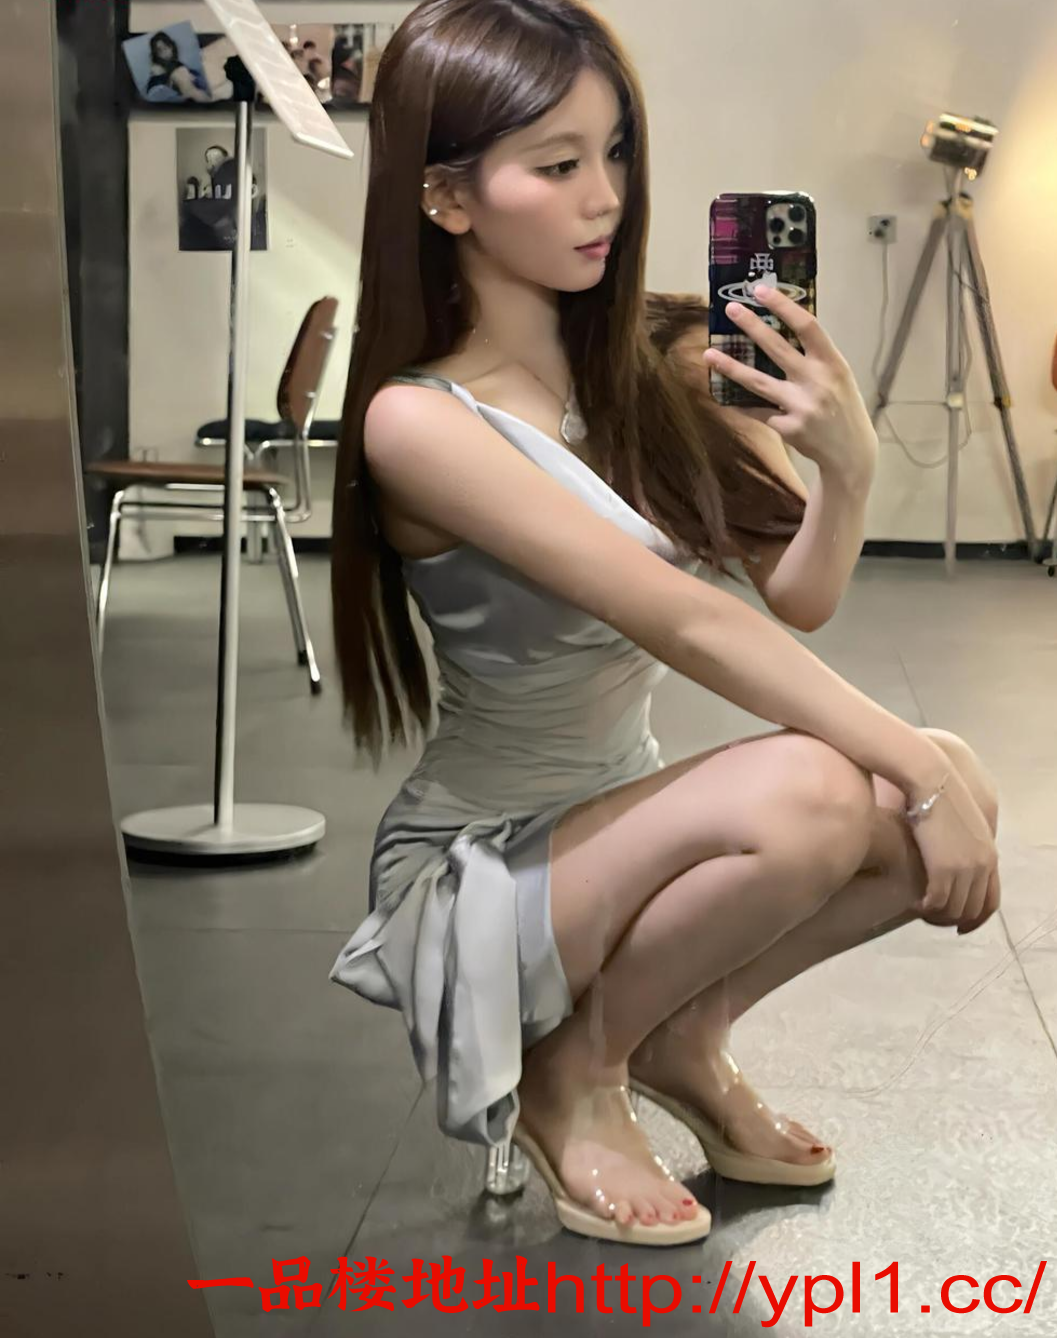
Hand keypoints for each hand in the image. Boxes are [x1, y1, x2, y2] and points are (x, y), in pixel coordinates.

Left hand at [703, 286, 877, 482]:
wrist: (851, 452)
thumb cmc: (842, 406)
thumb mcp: (838, 376)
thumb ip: (815, 357)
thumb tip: (778, 330)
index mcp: (833, 363)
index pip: (807, 327)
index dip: (783, 306)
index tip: (762, 291)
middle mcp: (817, 382)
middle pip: (777, 348)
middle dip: (752, 326)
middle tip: (730, 309)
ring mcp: (801, 407)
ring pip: (758, 382)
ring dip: (731, 367)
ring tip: (708, 354)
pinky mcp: (788, 429)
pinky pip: (757, 412)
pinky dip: (739, 405)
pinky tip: (722, 398)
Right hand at [906, 766, 999, 933]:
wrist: (932, 783)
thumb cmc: (940, 796)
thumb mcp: (962, 824)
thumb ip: (964, 845)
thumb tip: (952, 861)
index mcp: (990, 855)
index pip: (991, 901)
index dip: (976, 919)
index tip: (960, 928)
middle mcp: (983, 866)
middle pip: (972, 910)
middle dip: (951, 920)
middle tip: (929, 916)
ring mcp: (966, 869)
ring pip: (954, 910)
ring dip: (936, 916)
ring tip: (919, 909)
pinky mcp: (945, 870)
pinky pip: (937, 903)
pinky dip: (925, 908)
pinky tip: (913, 903)